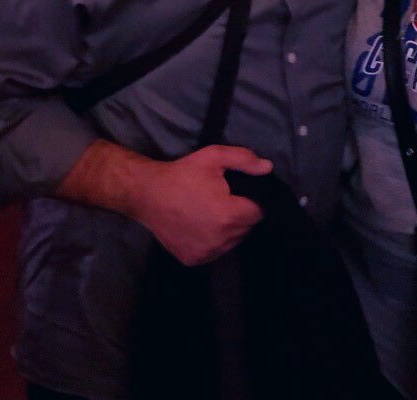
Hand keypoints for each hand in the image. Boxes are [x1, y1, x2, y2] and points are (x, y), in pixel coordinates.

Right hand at [134, 145, 271, 265]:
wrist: (148, 194)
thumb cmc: (183, 174)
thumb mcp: (214, 157)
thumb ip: (244, 160)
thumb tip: (268, 168)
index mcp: (228, 215)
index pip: (259, 212)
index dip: (254, 200)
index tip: (241, 192)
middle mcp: (220, 239)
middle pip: (247, 227)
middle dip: (242, 213)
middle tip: (226, 198)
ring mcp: (206, 253)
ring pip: (233, 241)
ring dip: (230, 228)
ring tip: (214, 211)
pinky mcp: (193, 260)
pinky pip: (216, 251)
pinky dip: (214, 240)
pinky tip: (202, 224)